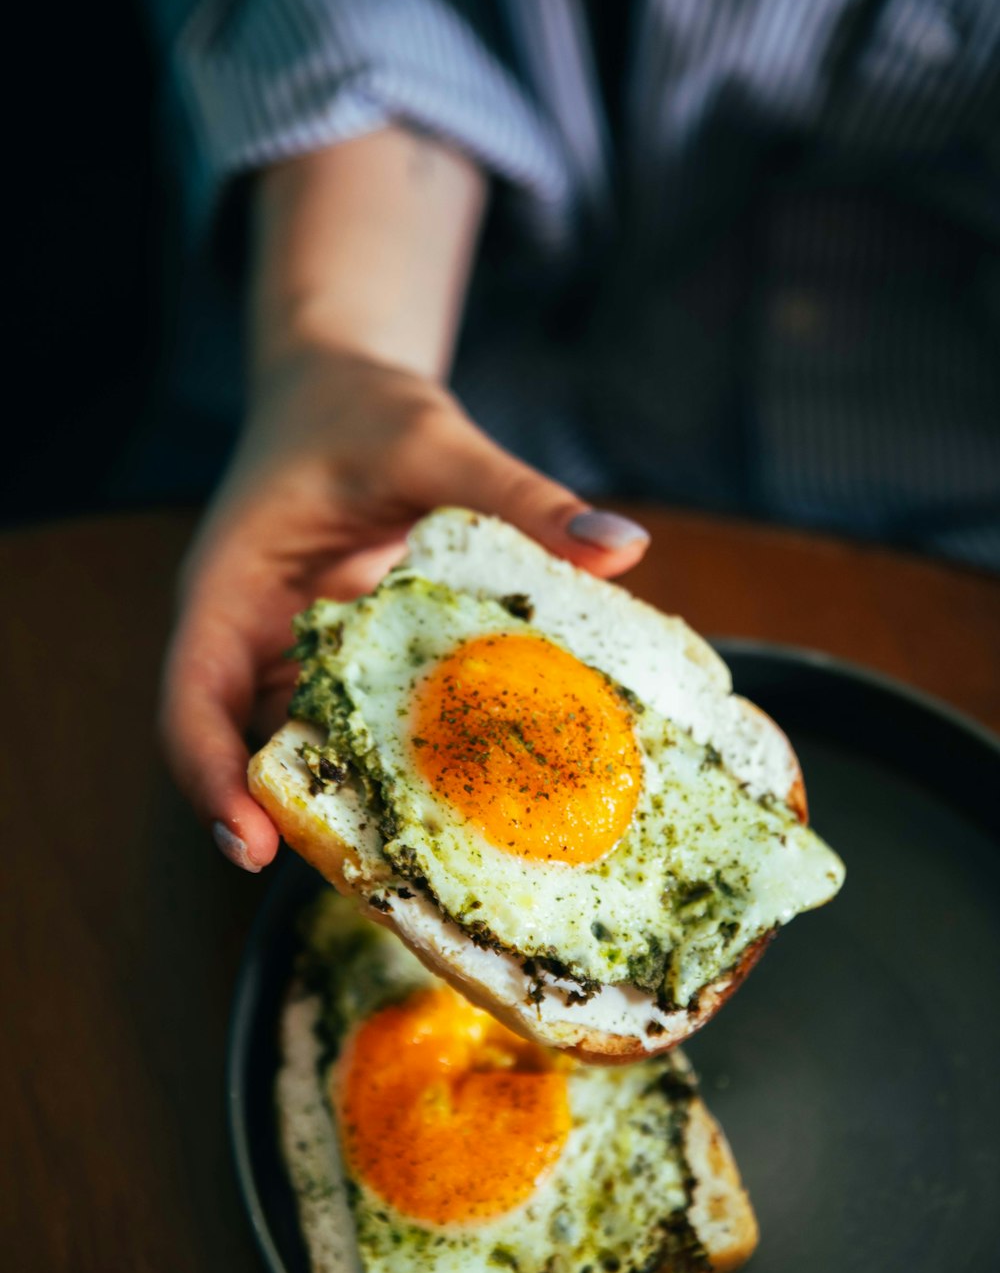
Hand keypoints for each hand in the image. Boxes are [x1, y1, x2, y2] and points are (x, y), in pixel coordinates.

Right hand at [160, 345, 650, 870]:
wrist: (342, 387)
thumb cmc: (356, 407)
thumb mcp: (429, 439)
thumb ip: (515, 493)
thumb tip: (622, 547)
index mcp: (227, 591)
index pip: (191, 703)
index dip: (212, 781)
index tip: (252, 848)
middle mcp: (250, 638)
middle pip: (249, 751)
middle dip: (301, 819)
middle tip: (376, 885)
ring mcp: (297, 656)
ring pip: (312, 749)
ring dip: (361, 801)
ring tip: (434, 866)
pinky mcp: (346, 661)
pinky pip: (363, 723)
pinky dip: (405, 760)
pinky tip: (475, 794)